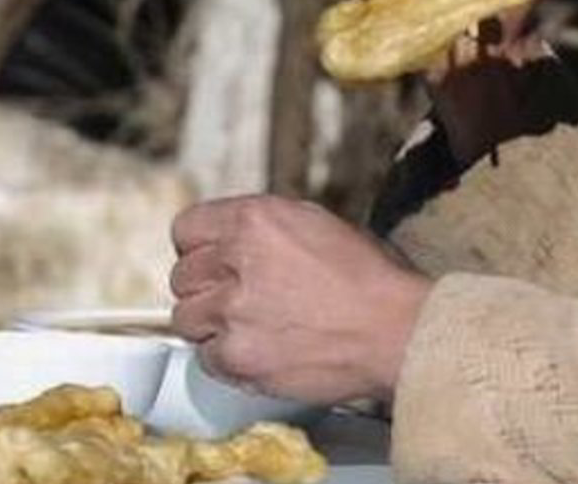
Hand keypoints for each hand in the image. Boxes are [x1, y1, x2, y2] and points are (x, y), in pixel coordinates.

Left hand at [169, 195, 431, 404]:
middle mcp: (236, 259)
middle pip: (182, 277)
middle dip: (207, 289)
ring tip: (249, 327)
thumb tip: (232, 239)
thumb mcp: (315, 223)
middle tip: (239, 299)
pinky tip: (260, 350)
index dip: (199, 248)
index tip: (211, 262)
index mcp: (254, 219)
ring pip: (186, 319)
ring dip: (211, 325)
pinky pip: (207, 359)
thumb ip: (264, 227)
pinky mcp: (238, 356)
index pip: (186, 229)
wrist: (396, 330)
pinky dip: (227, 359)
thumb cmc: (369, 278)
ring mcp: (233, 311)